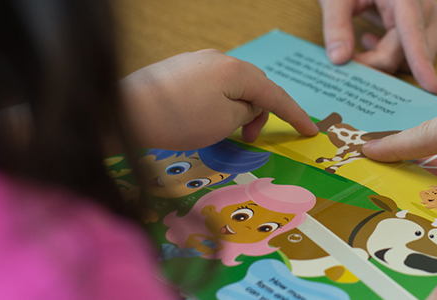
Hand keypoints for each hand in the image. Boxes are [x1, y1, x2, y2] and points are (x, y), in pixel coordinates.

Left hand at [121, 49, 318, 150]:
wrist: (125, 111)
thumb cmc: (179, 120)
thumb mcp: (226, 122)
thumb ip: (248, 112)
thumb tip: (248, 107)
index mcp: (236, 70)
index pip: (274, 94)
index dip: (294, 114)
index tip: (310, 130)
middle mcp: (218, 59)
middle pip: (254, 86)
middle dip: (260, 113)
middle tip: (251, 138)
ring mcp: (196, 61)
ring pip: (232, 86)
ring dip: (238, 110)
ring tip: (227, 132)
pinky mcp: (179, 70)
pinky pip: (212, 86)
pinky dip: (220, 104)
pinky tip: (206, 120)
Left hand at [318, 0, 436, 93]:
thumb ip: (335, 26)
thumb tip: (340, 60)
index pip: (412, 30)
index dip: (421, 61)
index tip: (432, 87)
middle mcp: (425, 2)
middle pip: (410, 50)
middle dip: (379, 62)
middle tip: (349, 58)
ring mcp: (433, 11)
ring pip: (424, 54)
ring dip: (393, 58)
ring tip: (366, 39)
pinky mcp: (435, 20)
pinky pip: (436, 47)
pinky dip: (411, 55)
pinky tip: (386, 40)